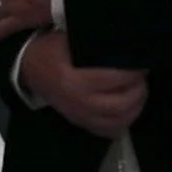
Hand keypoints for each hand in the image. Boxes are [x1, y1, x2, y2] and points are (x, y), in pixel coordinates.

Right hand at [20, 32, 147, 138]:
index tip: (141, 62)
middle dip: (138, 89)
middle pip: (122, 104)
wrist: (30, 68)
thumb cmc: (51, 50)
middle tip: (141, 77)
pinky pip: (109, 132)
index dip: (134, 71)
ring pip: (120, 121)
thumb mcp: (70, 39)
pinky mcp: (81, 123)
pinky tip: (127, 109)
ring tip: (137, 91)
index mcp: (75, 80)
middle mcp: (79, 102)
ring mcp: (80, 116)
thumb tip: (127, 43)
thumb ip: (98, 44)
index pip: (116, 79)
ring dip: (136, 106)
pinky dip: (123, 122)